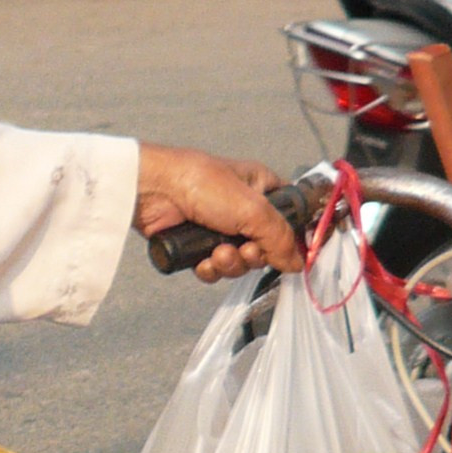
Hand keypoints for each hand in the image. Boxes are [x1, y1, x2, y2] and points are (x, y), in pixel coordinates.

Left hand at [133, 143, 302, 280]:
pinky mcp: (197, 244)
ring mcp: (219, 227)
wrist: (153, 191)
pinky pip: (214, 269)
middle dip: (253, 256)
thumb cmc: (201, 183)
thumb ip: (280, 237)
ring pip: (239, 261)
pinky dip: (211, 270)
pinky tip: (202, 261)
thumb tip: (297, 263)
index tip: (285, 250)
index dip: (288, 237)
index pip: (288, 216)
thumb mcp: (252, 208)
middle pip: (264, 247)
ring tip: (217, 254)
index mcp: (261, 187)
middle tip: (243, 249)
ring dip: (231, 264)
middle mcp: (242, 208)